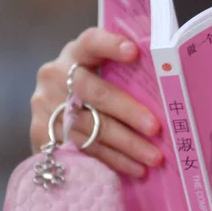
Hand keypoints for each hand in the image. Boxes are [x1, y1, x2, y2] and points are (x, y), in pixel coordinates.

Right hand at [30, 27, 163, 177]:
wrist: (56, 108)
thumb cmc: (96, 85)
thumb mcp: (104, 72)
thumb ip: (127, 73)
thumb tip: (171, 83)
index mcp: (75, 52)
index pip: (92, 42)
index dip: (111, 45)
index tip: (134, 51)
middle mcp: (55, 75)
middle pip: (96, 93)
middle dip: (129, 112)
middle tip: (156, 129)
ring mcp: (45, 105)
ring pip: (91, 128)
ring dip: (126, 146)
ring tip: (154, 158)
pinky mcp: (40, 133)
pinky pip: (82, 150)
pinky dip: (112, 161)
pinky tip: (134, 168)